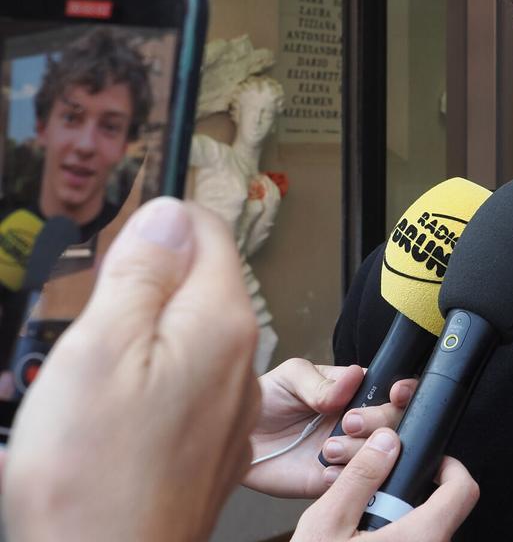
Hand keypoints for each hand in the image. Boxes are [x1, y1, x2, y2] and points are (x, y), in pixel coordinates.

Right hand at [2, 198, 259, 540]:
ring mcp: (230, 407)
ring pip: (186, 340)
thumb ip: (142, 272)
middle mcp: (242, 361)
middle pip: (198, 287)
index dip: (157, 232)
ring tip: (94, 390)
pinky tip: (110, 425)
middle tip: (93, 337)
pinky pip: (182, 390)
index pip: (209, 234)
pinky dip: (146, 391)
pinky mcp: (210, 444)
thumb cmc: (95, 477)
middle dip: (141, 295)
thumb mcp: (100, 346)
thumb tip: (170, 214)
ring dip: (138, 346)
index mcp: (221, 322)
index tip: (117, 261)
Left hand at [243, 358, 414, 497]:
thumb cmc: (266, 401)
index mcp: (354, 392)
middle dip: (379, 420)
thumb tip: (354, 377)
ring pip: (381, 453)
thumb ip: (323, 381)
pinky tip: (325, 468)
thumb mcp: (292, 377)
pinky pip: (355, 482)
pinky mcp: (332, 480)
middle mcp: (357, 422)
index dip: (404, 391)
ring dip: (360, 450)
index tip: (396, 393)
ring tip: (328, 447)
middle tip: (349, 421)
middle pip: (395, 421)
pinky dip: (344, 475)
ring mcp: (349, 452)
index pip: (393, 390)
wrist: (239, 438)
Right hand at [292, 428, 477, 541]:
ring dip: (399, 527)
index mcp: (421, 539)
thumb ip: (361, 478)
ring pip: (424, 536)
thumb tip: (387, 442)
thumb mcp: (328, 523)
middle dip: (410, 501)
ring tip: (358, 533)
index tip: (432, 463)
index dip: (450, 468)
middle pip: (441, 514)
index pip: (464, 490)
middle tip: (372, 505)